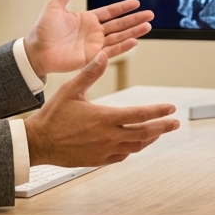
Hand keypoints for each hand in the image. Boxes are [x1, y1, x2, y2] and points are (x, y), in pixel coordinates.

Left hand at [22, 0, 152, 77]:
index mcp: (87, 18)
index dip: (123, 7)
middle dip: (134, 19)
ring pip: (119, 37)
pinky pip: (111, 51)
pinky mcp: (92, 56)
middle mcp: (93, 31)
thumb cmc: (42, 30)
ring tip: (148, 26)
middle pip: (119, 24)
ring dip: (133, 32)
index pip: (110, 12)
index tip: (136, 3)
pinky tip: (134, 41)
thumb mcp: (55, 6)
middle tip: (150, 15)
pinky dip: (123, 46)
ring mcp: (94, 44)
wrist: (36, 51)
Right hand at [24, 52, 179, 166]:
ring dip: (150, 138)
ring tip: (159, 132)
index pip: (140, 114)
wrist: (39, 142)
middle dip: (162, 127)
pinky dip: (133, 148)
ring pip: (136, 146)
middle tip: (175, 123)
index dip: (158, 111)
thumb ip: (90, 73)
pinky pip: (123, 155)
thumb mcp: (70, 89)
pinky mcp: (98, 160)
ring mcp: (104, 150)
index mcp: (105, 117)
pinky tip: (135, 143)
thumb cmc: (53, 115)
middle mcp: (108, 136)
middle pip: (144, 133)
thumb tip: (103, 55)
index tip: (171, 108)